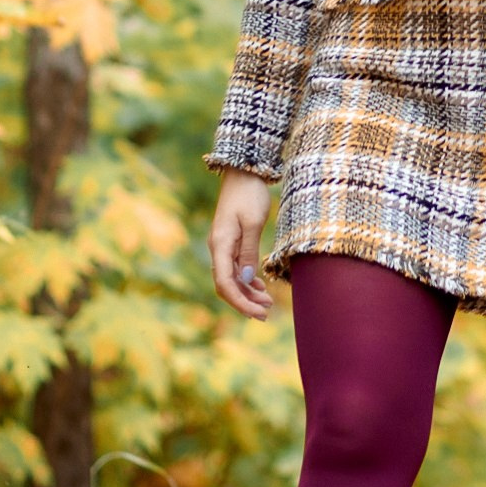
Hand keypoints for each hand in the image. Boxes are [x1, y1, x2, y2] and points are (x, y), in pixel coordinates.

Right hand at [210, 171, 274, 319]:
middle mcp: (218, 248)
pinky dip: (247, 280)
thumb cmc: (249, 194)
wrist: (243, 172)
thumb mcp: (252, 222)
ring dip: (248, 293)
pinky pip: (236, 268)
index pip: (225, 283)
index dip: (240, 301)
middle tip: (265, 314)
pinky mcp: (231, 242)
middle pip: (226, 285)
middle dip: (244, 302)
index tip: (257, 312)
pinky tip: (261, 287)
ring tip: (267, 304)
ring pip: (232, 278)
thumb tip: (247, 279)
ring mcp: (224, 246)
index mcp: (220, 245)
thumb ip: (249, 252)